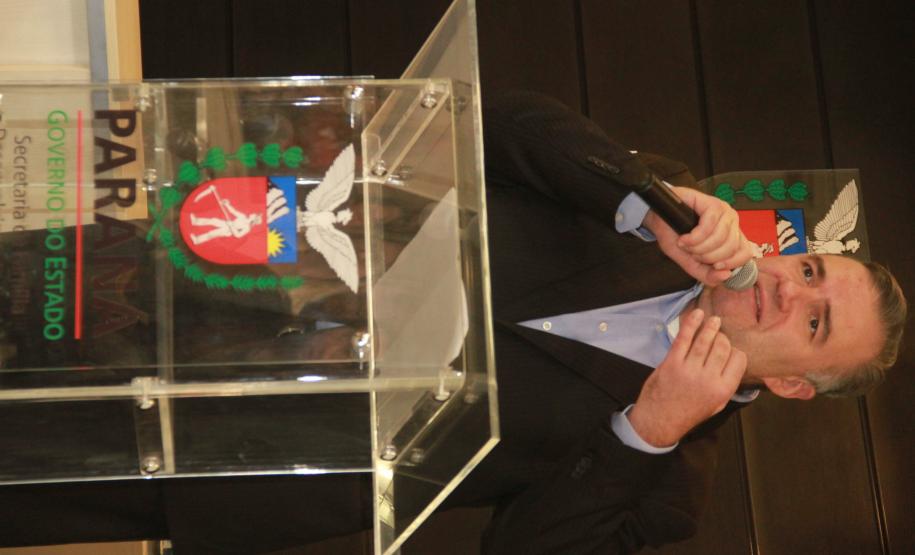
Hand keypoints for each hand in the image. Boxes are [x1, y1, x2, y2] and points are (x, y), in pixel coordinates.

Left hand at [627, 309, 746, 446]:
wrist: (661, 420)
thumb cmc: (690, 412)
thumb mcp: (717, 405)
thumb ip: (727, 384)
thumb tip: (735, 361)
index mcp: (723, 390)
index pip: (738, 359)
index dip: (734, 351)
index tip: (729, 349)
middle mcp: (708, 378)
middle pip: (723, 347)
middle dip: (722, 338)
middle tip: (719, 336)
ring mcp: (689, 369)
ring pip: (705, 340)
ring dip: (711, 327)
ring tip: (714, 320)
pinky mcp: (672, 363)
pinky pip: (684, 338)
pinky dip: (691, 323)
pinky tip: (697, 314)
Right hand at [643, 186, 754, 285]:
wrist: (657, 219)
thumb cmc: (675, 236)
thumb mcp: (690, 262)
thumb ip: (706, 274)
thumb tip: (725, 276)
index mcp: (732, 237)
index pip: (745, 253)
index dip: (729, 263)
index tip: (713, 265)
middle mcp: (731, 223)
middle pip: (730, 248)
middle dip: (707, 256)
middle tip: (692, 252)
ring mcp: (723, 211)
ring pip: (720, 238)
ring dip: (698, 247)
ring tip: (686, 244)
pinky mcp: (712, 203)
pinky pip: (709, 225)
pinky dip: (694, 237)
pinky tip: (685, 237)